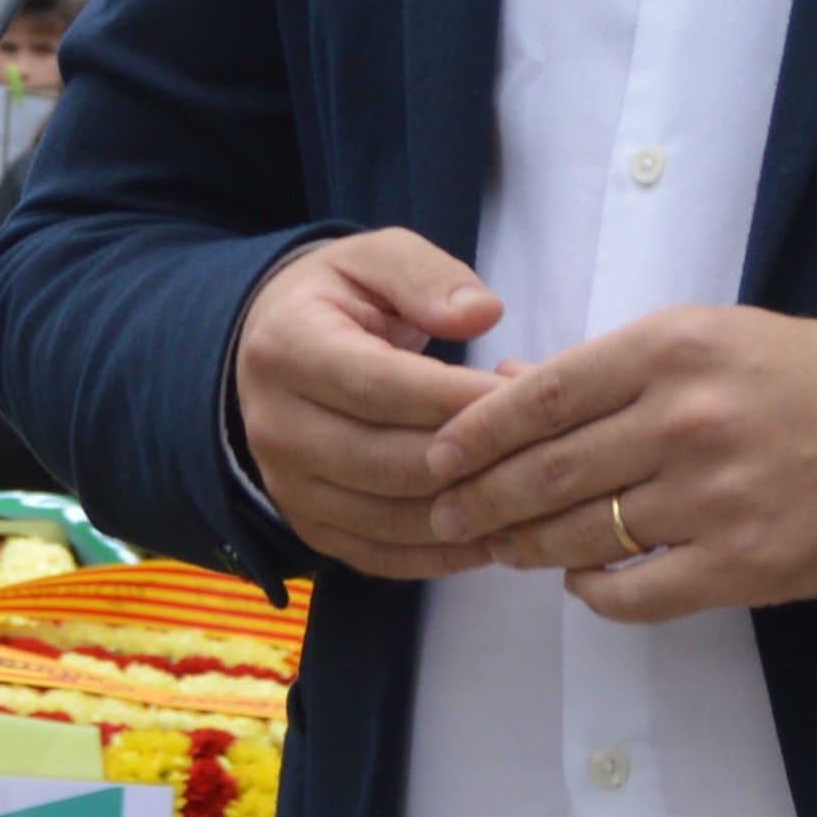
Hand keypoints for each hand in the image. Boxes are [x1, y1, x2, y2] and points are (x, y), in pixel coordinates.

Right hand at [230, 230, 513, 580]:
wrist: (272, 350)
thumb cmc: (339, 300)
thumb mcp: (376, 259)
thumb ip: (428, 278)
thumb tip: (482, 313)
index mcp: (287, 349)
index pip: (382, 386)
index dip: (460, 399)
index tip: (529, 395)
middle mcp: (276, 427)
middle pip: (391, 462)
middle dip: (477, 458)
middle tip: (545, 445)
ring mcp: (287, 486)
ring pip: (392, 518)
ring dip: (471, 511)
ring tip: (532, 487)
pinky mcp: (307, 527)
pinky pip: (382, 557)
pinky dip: (444, 554)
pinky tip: (498, 534)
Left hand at [418, 302, 816, 621]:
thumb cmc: (792, 378)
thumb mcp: (700, 341)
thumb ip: (605, 369)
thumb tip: (505, 386)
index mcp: (668, 352)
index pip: (540, 397)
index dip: (475, 433)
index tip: (435, 456)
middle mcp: (684, 421)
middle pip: (546, 471)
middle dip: (481, 499)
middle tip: (445, 515)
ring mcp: (712, 497)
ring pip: (579, 534)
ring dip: (524, 547)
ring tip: (499, 549)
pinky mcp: (740, 564)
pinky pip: (633, 593)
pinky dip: (591, 593)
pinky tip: (577, 583)